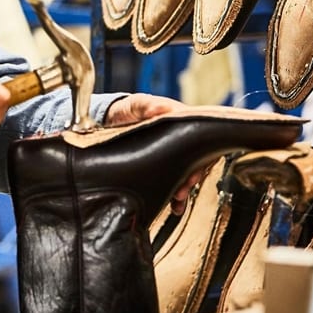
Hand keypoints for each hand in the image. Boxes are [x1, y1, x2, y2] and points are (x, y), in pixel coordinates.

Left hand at [104, 92, 208, 214]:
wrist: (112, 121)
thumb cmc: (128, 109)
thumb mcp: (136, 104)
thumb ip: (146, 105)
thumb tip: (160, 108)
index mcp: (179, 121)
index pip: (198, 138)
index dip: (200, 154)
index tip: (192, 168)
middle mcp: (180, 139)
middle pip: (195, 159)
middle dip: (192, 176)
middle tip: (183, 189)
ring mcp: (173, 154)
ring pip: (186, 173)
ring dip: (185, 188)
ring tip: (178, 200)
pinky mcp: (163, 166)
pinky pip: (174, 182)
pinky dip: (177, 197)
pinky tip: (176, 207)